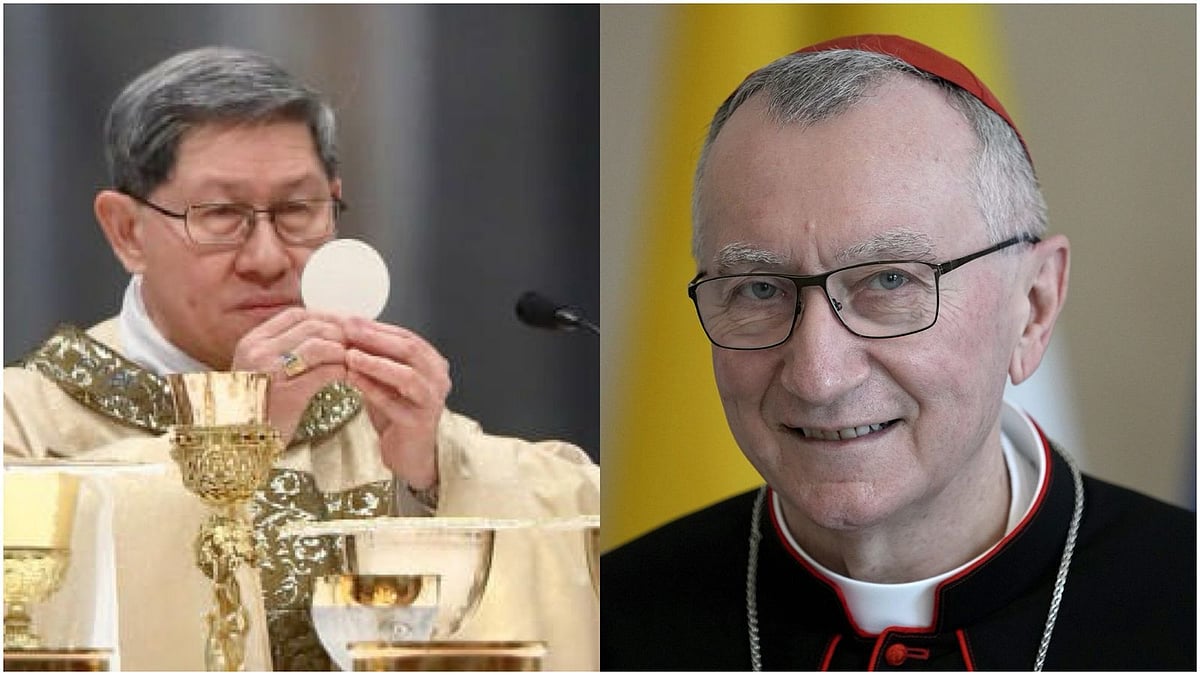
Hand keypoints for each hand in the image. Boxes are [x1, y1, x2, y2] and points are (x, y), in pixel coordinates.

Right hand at [230, 307, 347, 443]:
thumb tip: (326, 332)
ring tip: (353, 364)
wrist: (239, 449)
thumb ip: (285, 350)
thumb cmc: (257, 413)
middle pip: (313, 326)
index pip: (296, 314)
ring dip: (344, 353)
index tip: (344, 326)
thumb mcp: (260, 372)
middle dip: (341, 334)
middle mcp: (258, 351)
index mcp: (252, 342)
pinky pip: (328, 371)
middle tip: (358, 346)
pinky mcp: (288, 393)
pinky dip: (344, 373)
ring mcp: (271, 371)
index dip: (325, 317)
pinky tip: (349, 380)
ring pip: (322, 345)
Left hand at [340, 317, 449, 489]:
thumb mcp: (387, 380)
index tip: (351, 320)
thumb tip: (351, 330)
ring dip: (375, 362)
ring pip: (406, 375)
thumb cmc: (397, 414)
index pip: (407, 337)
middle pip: (410, 350)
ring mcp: (432, 401)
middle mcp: (438, 379)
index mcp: (433, 364)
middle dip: (376, 338)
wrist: (409, 453)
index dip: (379, 327)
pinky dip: (372, 389)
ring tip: (350, 354)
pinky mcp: (419, 422)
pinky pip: (394, 402)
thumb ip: (377, 358)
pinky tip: (352, 379)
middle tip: (349, 330)